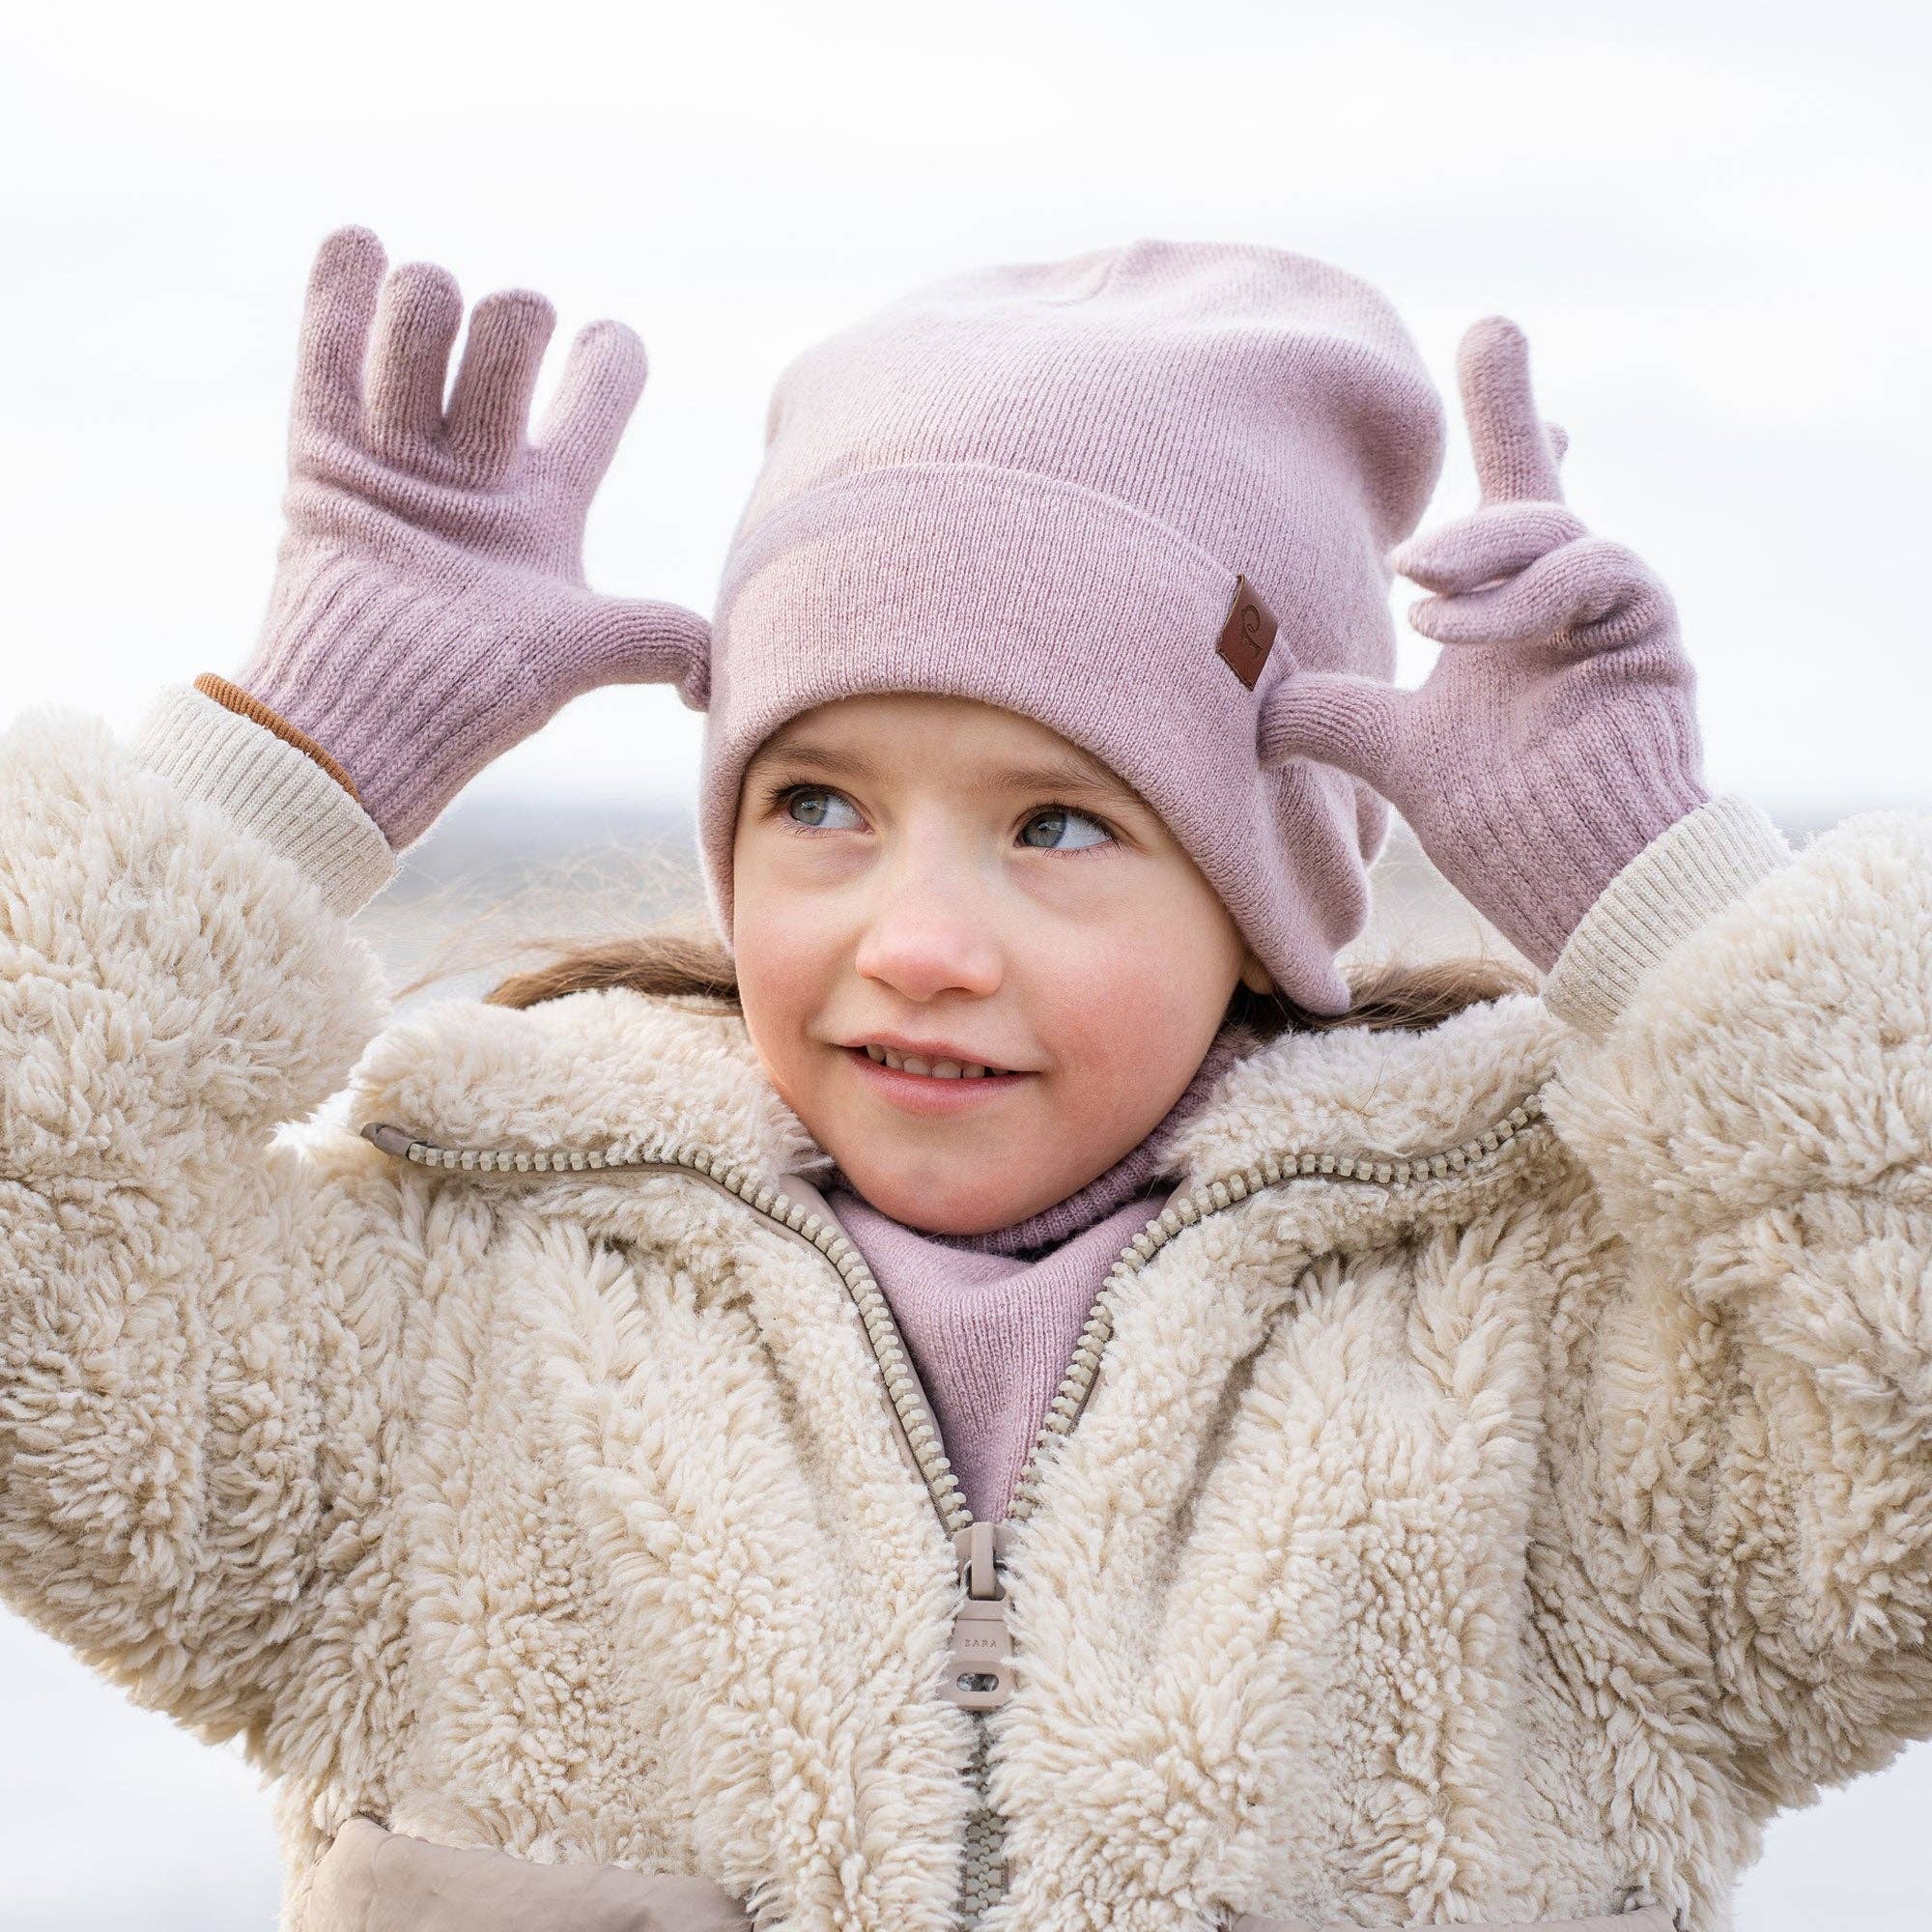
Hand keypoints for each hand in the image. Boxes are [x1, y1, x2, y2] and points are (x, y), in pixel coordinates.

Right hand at [229, 226, 709, 848]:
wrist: (363, 720)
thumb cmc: (474, 695)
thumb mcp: (581, 657)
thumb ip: (658, 639)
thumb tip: (715, 686)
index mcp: (546, 502)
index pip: (595, 396)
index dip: (609, 358)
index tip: (603, 346)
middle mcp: (477, 468)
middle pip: (509, 334)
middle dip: (512, 322)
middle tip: (496, 362)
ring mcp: (401, 457)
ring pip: (425, 321)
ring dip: (426, 305)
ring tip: (415, 338)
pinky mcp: (325, 457)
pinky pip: (327, 354)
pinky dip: (338, 289)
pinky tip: (358, 242)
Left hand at [1259, 316, 1707, 969]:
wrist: (1575, 886)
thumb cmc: (1505, 821)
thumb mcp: (1394, 754)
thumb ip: (1333, 716)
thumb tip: (1253, 709)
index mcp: (1509, 610)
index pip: (1506, 494)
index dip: (1503, 414)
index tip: (1489, 332)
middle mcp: (1565, 597)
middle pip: (1539, 485)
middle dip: (1509, 416)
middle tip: (1454, 410)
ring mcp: (1615, 610)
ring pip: (1555, 529)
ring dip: (1479, 549)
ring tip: (1412, 590)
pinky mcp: (1651, 632)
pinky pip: (1596, 572)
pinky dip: (1521, 594)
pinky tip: (1452, 630)